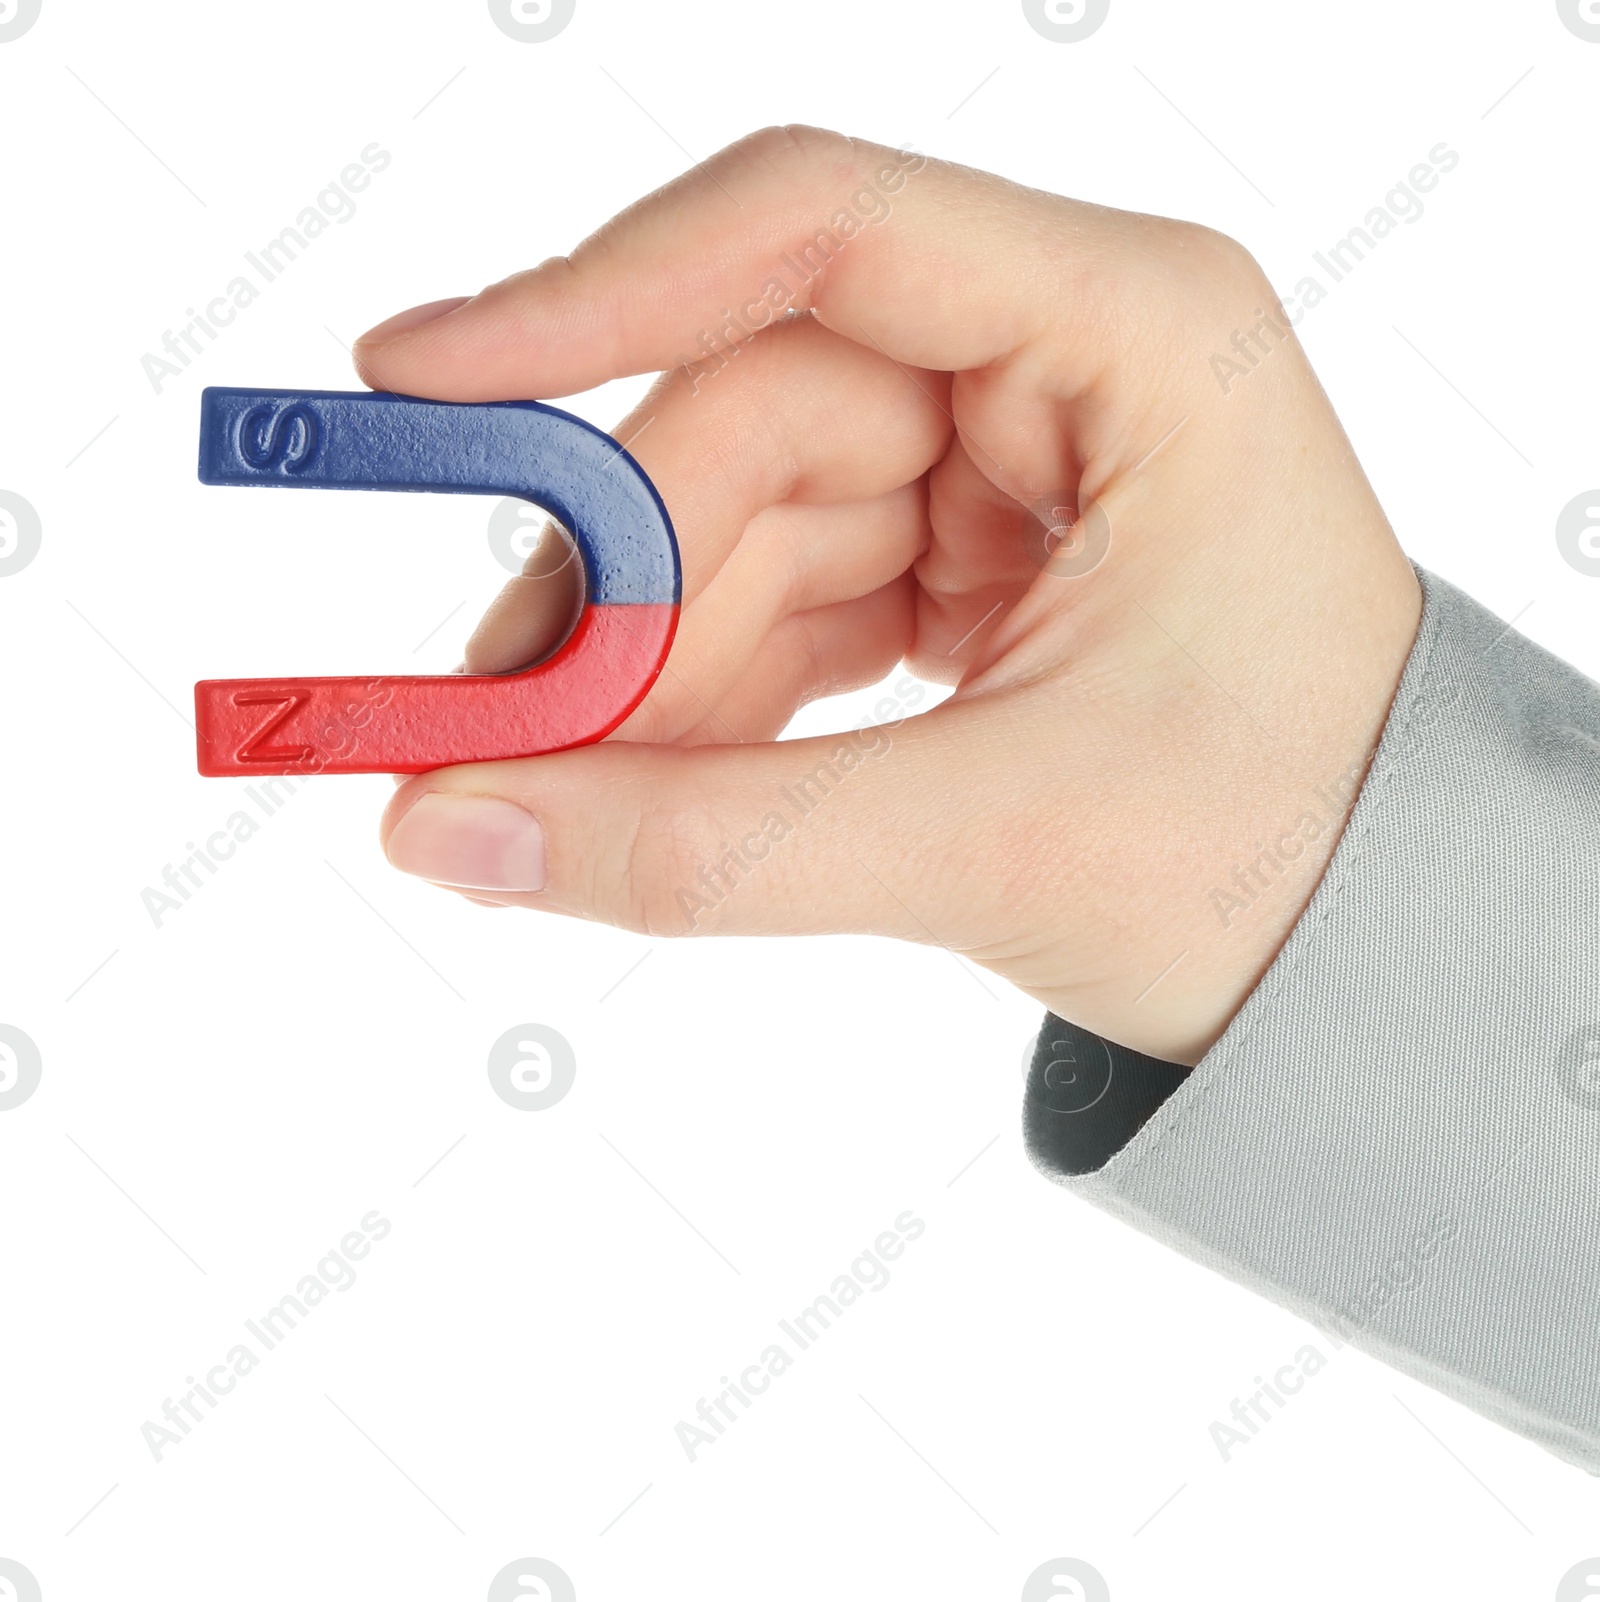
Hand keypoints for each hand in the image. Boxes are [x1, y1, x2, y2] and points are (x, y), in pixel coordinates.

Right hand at [354, 125, 1420, 1066]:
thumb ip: (712, 844)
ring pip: (745, 521)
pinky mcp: (957, 562)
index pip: (820, 232)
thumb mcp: (1000, 840)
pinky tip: (659, 780)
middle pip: (751, 412)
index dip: (596, 291)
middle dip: (620, 584)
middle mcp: (1056, 366)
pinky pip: (782, 597)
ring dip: (646, 662)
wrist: (1378, 952)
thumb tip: (452, 828)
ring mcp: (999, 464)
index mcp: (1132, 336)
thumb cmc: (1289, 860)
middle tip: (494, 729)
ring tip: (570, 789)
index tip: (423, 378)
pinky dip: (706, 696)